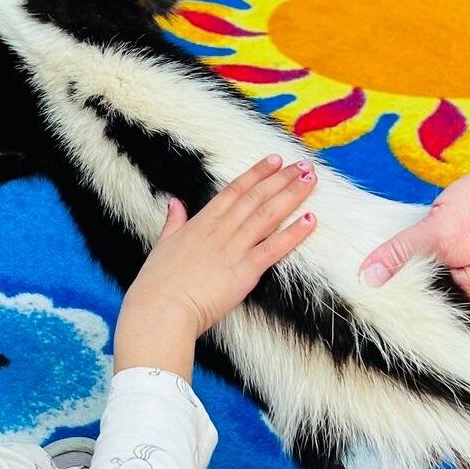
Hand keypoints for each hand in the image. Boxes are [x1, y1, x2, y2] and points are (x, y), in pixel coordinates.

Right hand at [116, 154, 317, 368]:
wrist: (161, 308)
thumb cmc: (158, 282)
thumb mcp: (162, 244)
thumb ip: (173, 222)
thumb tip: (174, 203)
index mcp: (202, 222)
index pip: (234, 190)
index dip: (256, 173)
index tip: (274, 159)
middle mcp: (221, 230)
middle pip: (256, 197)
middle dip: (281, 178)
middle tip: (303, 164)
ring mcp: (234, 249)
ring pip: (268, 215)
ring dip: (291, 196)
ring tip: (309, 179)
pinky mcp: (245, 271)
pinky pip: (274, 248)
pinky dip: (294, 233)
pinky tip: (310, 219)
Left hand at [359, 148, 469, 322]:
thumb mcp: (441, 228)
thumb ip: (402, 253)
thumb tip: (366, 279)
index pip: (423, 316)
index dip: (396, 298)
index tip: (370, 285)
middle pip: (436, 301)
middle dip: (413, 283)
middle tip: (384, 263)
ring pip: (448, 282)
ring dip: (430, 265)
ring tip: (414, 245)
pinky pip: (463, 267)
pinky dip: (448, 253)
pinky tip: (439, 234)